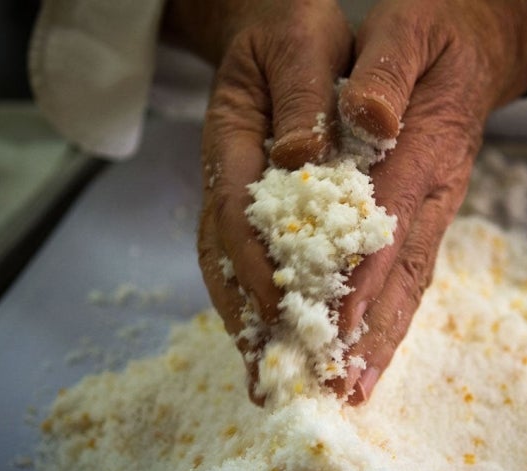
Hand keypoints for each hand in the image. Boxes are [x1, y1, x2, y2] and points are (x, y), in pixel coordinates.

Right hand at [183, 0, 352, 402]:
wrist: (276, 30)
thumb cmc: (292, 32)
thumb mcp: (300, 45)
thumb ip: (301, 96)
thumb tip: (301, 156)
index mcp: (233, 138)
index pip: (236, 208)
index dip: (253, 259)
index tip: (274, 306)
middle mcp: (228, 176)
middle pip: (225, 254)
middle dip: (246, 318)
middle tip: (263, 377)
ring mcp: (238, 195)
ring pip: (233, 267)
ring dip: (250, 325)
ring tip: (266, 380)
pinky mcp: (257, 207)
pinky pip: (252, 260)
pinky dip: (262, 304)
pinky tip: (278, 340)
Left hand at [330, 0, 526, 403]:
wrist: (477, 43)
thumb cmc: (434, 30)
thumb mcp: (408, 26)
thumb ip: (389, 69)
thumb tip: (369, 119)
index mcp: (427, 143)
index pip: (390, 216)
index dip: (364, 270)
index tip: (336, 320)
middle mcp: (435, 188)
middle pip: (404, 269)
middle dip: (371, 330)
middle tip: (340, 386)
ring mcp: (435, 207)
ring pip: (409, 282)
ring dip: (379, 339)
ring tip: (349, 391)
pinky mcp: (427, 215)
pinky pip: (408, 272)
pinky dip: (384, 316)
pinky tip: (363, 351)